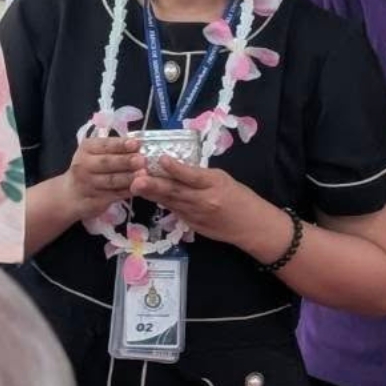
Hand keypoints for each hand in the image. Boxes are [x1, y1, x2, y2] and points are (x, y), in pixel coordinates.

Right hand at [63, 136, 142, 220]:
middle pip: (106, 163)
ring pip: (111, 180)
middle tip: (142, 160)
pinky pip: (114, 195)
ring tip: (144, 174)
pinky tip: (139, 188)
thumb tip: (138, 145)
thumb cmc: (88, 169)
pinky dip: (127, 191)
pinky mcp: (95, 200)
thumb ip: (112, 149)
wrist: (70, 195)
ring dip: (128, 177)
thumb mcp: (94, 154)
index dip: (120, 144)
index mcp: (86, 149)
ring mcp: (88, 184)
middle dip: (125, 161)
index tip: (136, 143)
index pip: (104, 145)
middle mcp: (84, 165)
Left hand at [130, 157, 272, 246]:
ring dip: (152, 194)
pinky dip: (161, 202)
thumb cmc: (239, 197)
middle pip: (176, 191)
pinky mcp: (191, 224)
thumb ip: (200, 175)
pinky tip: (147, 195)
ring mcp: (196, 214)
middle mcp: (204, 200)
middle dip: (154, 185)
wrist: (251, 226)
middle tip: (136, 179)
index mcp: (215, 184)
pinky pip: (173, 210)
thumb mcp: (223, 179)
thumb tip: (175, 167)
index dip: (176, 168)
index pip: (193, 176)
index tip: (160, 159)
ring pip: (170, 201)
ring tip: (135, 185)